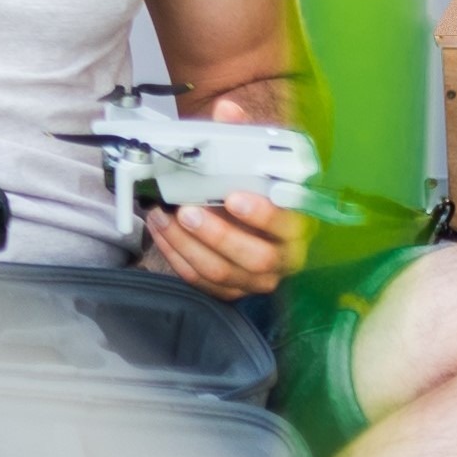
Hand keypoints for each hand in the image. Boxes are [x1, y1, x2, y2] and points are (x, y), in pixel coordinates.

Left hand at [139, 191, 304, 299]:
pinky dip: (174, 254)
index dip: (263, 215)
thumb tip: (216, 166)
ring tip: (163, 217)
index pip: (288, 226)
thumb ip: (247, 178)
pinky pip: (199, 280)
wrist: (247, 224)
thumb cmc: (254, 198)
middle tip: (188, 212)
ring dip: (185, 244)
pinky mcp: (231, 290)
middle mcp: (282, 261)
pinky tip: (161, 232)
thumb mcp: (257, 185)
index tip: (234, 198)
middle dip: (217, 235)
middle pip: (257, 259)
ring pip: (221, 272)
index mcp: (296, 230)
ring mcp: (256, 280)